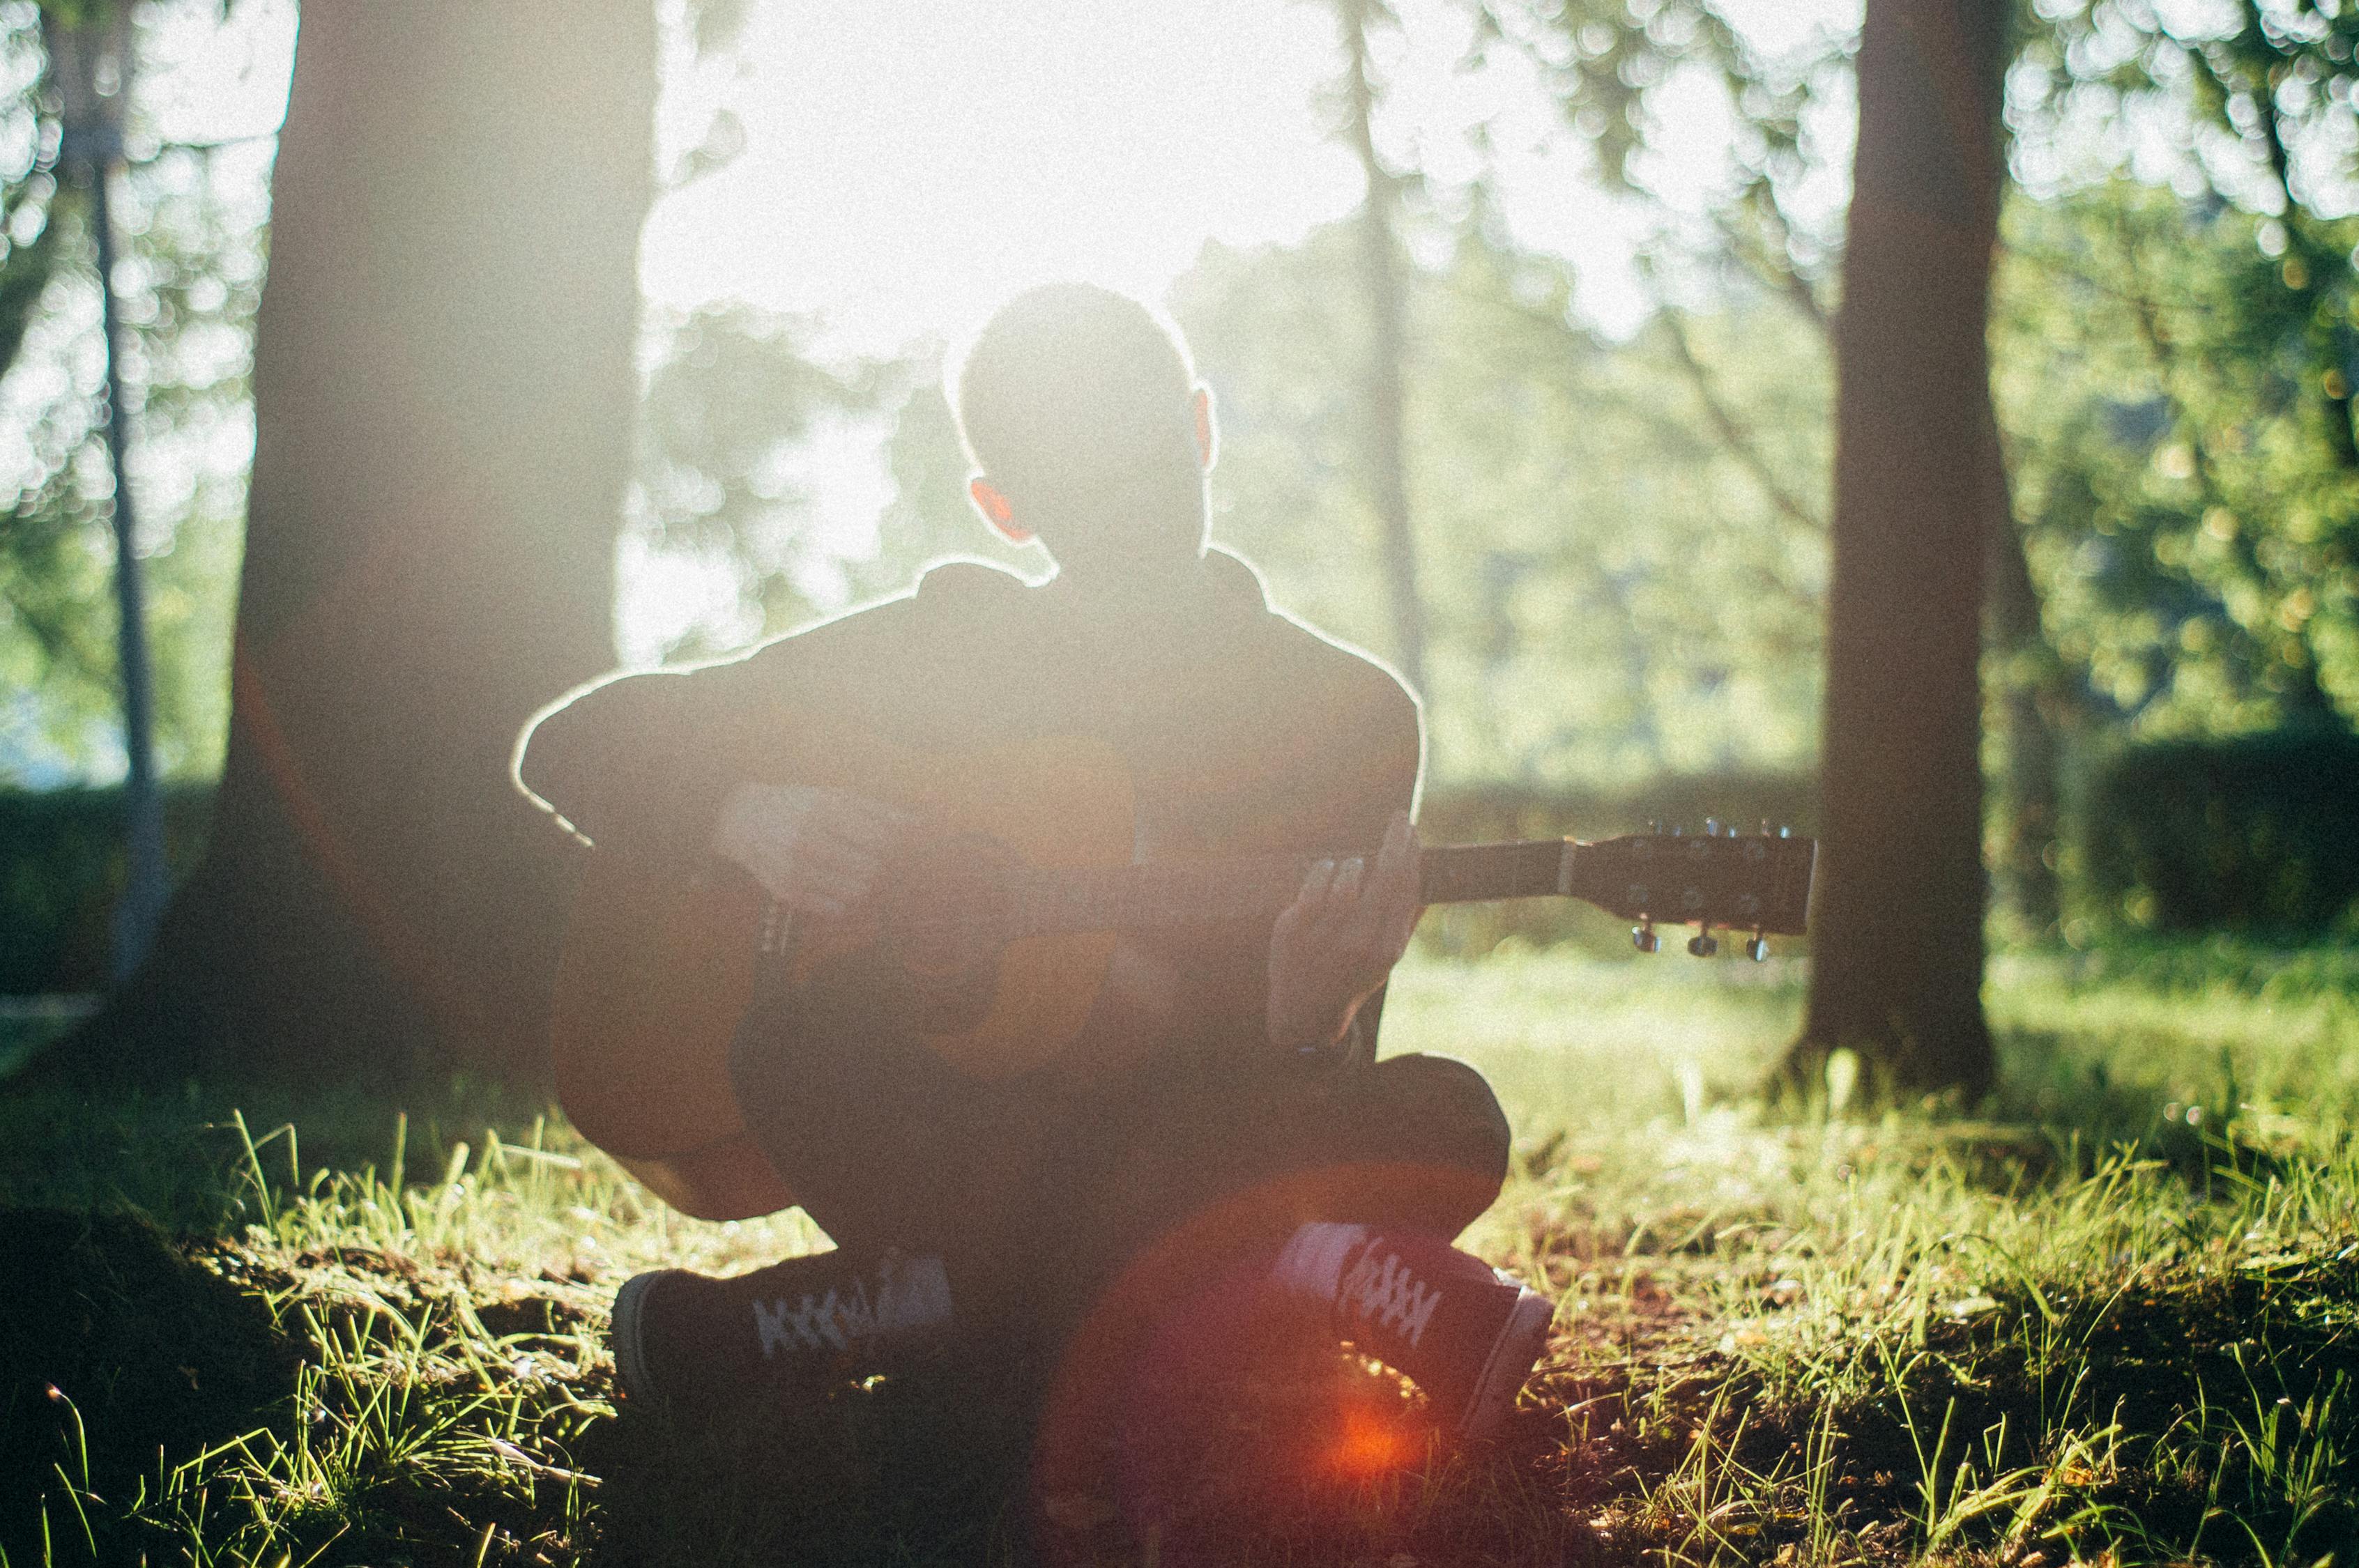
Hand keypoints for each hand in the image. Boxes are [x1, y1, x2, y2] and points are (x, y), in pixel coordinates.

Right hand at [710, 782, 914, 918]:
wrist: (745, 818)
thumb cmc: (800, 804)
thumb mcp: (836, 796)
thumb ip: (878, 811)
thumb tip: (918, 825)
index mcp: (825, 811)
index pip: (881, 841)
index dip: (898, 850)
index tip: (902, 851)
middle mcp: (808, 840)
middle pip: (871, 870)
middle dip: (882, 870)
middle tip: (882, 866)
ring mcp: (795, 868)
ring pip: (855, 893)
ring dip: (865, 886)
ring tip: (861, 875)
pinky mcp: (786, 891)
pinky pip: (833, 909)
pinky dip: (844, 902)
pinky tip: (839, 887)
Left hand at [1266, 811, 1420, 1051]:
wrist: (1305, 1013)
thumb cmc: (1350, 978)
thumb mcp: (1385, 961)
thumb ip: (1405, 925)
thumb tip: (1427, 887)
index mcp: (1386, 949)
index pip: (1405, 890)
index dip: (1411, 856)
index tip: (1412, 832)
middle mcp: (1359, 942)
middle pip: (1384, 878)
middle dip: (1395, 842)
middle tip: (1398, 819)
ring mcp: (1325, 935)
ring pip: (1349, 876)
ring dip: (1355, 863)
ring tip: (1355, 866)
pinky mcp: (1294, 928)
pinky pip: (1316, 881)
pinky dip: (1326, 868)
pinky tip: (1330, 869)